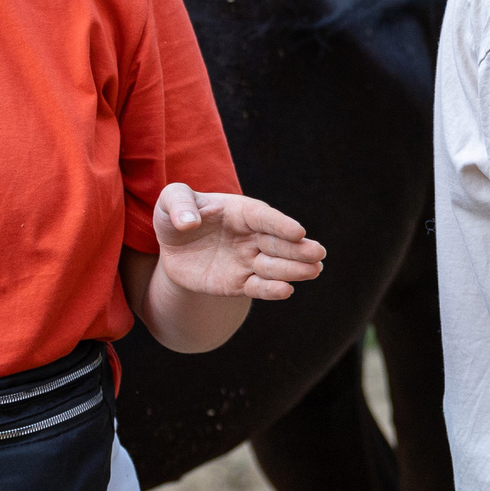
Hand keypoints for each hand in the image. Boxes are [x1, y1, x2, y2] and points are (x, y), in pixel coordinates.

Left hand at [150, 185, 325, 300]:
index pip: (264, 217)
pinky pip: (258, 287)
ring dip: (294, 269)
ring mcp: (248, 260)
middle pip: (278, 243)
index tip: (298, 232)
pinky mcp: (240, 283)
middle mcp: (251, 236)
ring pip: (274, 266)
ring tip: (313, 271)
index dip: (281, 224)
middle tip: (318, 254)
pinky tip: (286, 291)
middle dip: (298, 249)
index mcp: (241, 211)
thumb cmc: (178, 215)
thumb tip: (188, 222)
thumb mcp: (171, 200)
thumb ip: (179, 205)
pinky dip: (272, 290)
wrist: (173, 247)